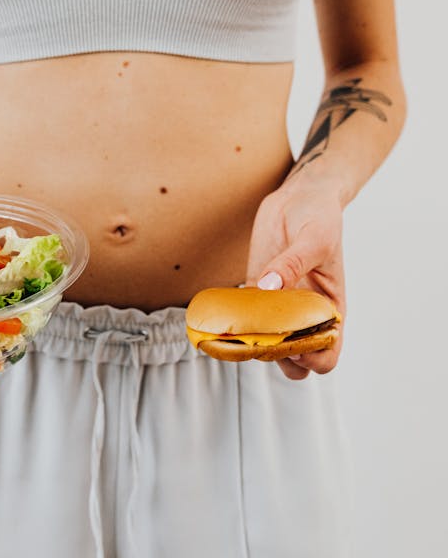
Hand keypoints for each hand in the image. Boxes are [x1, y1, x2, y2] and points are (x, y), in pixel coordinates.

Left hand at [244, 181, 345, 380]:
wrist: (300, 196)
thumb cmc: (320, 217)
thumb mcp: (314, 239)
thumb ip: (292, 264)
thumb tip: (269, 286)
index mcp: (330, 309)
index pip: (327, 355)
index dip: (311, 358)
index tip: (293, 340)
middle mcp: (305, 313)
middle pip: (293, 361)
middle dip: (277, 356)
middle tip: (261, 334)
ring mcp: (279, 304)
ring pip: (266, 343)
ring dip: (252, 341)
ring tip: (239, 324)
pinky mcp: (257, 288)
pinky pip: (245, 315)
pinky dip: (235, 319)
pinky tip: (225, 310)